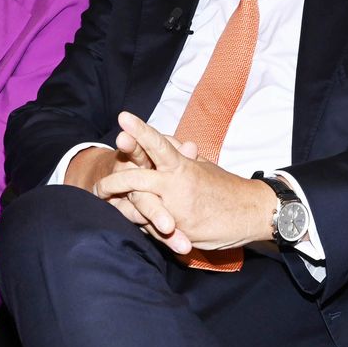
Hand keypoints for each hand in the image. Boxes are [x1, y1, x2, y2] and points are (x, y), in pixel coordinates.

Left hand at [94, 112, 273, 253]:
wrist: (250, 212)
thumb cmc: (224, 187)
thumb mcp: (201, 167)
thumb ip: (181, 157)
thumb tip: (169, 143)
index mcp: (182, 165)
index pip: (157, 143)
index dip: (140, 131)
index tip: (123, 117)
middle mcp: (176, 184)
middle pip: (136, 178)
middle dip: (113, 181)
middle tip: (96, 186)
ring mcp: (176, 208)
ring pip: (138, 204)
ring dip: (118, 205)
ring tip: (103, 204)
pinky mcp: (179, 229)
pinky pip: (150, 226)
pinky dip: (137, 221)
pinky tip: (125, 218)